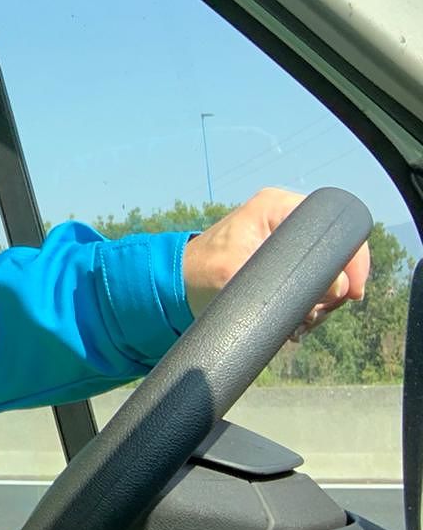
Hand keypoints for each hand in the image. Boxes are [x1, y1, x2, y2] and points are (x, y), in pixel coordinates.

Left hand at [183, 187, 370, 329]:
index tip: (348, 295)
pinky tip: (292, 323)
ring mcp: (288, 242)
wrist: (178, 286)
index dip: (352, 260)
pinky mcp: (284, 263)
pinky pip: (313, 287)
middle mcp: (287, 219)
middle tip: (310, 315)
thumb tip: (337, 288)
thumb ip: (284, 278)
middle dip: (330, 293)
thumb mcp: (234, 273)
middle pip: (336, 256)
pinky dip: (307, 309)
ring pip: (328, 277)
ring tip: (295, 322)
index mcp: (276, 207)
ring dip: (318, 306)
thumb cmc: (198, 273)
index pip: (336, 226)